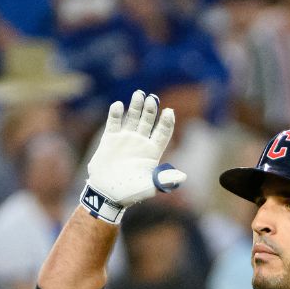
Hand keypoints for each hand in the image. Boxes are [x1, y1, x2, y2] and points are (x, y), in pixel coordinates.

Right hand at [79, 90, 184, 222]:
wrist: (106, 194)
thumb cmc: (130, 192)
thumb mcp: (149, 186)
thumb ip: (165, 180)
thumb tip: (183, 177)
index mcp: (153, 151)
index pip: (163, 132)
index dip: (167, 122)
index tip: (169, 112)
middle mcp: (140, 142)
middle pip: (148, 120)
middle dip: (151, 109)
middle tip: (152, 98)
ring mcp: (125, 139)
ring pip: (132, 118)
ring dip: (136, 106)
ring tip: (139, 94)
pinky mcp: (110, 140)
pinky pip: (114, 123)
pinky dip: (116, 113)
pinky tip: (119, 105)